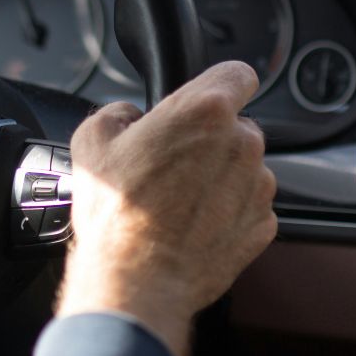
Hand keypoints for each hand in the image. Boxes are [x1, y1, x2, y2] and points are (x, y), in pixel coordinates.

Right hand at [56, 61, 274, 355]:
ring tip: (179, 202)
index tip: (205, 101)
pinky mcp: (263, 223)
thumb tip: (130, 116)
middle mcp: (242, 143)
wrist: (136, 281)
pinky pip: (249, 205)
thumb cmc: (116, 214)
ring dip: (221, 176)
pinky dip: (229, 211)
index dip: (219, 85)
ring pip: (245, 167)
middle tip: (174, 164)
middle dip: (212, 138)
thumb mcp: (92, 141)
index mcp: (206, 111)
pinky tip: (194, 225)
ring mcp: (258, 186)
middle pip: (238, 125)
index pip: (237, 73)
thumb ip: (117, 112)